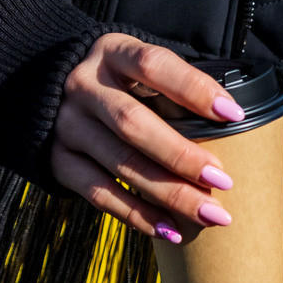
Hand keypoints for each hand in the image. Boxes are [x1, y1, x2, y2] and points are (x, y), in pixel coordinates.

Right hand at [49, 33, 245, 241]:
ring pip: (120, 164)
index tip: (235, 114)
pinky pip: (99, 193)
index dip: (194, 88)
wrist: (47, 90)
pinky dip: (136, 215)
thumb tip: (232, 119)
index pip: (153, 65)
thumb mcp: (139, 67)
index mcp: (112, 51)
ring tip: (210, 215)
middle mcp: (84, 85)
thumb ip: (174, 85)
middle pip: (133, 124)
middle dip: (182, 156)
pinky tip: (170, 230)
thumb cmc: (121, 80)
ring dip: (169, 194)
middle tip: (223, 180)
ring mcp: (67, 125)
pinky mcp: (58, 161)